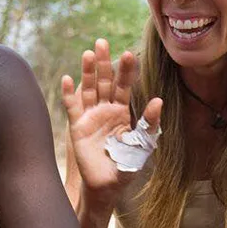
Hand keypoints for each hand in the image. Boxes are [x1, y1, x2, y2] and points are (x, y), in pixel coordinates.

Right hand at [62, 39, 162, 205]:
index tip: (130, 53)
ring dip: (88, 72)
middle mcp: (105, 110)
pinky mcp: (77, 127)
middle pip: (104, 81)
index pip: (124, 86)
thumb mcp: (142, 144)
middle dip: (104, 62)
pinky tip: (68, 78)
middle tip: (102, 42)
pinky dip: (69, 93)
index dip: (126, 70)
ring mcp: (90, 116)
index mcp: (122, 111)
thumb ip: (149, 123)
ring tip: (89, 54)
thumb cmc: (126, 165)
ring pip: (88, 89)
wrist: (107, 186)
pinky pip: (72, 107)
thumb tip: (158, 100)